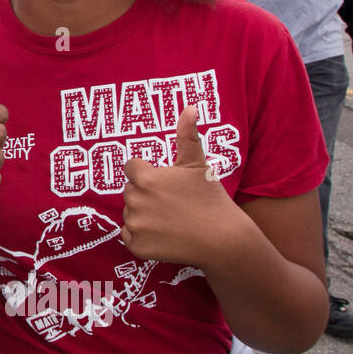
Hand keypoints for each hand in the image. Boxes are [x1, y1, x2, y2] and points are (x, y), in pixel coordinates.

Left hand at [120, 105, 244, 266]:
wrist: (223, 240)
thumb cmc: (210, 198)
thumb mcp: (197, 164)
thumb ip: (187, 135)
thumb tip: (190, 106)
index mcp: (145, 178)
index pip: (131, 168)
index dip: (149, 173)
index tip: (168, 183)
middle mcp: (134, 201)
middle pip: (130, 191)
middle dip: (146, 194)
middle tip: (173, 202)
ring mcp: (135, 225)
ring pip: (130, 213)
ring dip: (144, 214)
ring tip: (172, 218)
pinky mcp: (136, 247)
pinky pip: (129, 236)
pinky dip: (142, 236)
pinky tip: (165, 234)